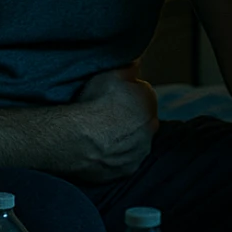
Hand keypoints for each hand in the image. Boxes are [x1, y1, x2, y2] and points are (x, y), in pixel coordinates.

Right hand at [62, 61, 158, 185]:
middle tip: (107, 116)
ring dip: (124, 138)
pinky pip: (125, 161)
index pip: (142, 95)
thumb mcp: (110, 73)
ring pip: (136, 142)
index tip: (112, 98)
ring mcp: (141, 151)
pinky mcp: (128, 169)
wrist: (79, 137)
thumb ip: (128, 67)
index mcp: (149, 100)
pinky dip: (116, 156)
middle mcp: (152, 127)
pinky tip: (101, 149)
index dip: (126, 96)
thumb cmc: (93, 103)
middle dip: (129, 118)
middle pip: (141, 120)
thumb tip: (137, 62)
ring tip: (102, 134)